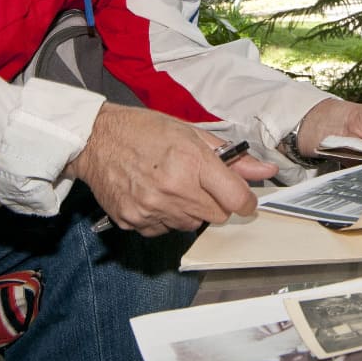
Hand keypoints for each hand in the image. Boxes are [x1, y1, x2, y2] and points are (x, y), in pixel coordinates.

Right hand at [65, 105, 276, 235]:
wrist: (96, 139)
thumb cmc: (144, 130)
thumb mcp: (191, 133)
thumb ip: (231, 157)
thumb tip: (265, 170)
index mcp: (191, 162)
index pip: (235, 198)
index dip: (245, 201)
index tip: (243, 199)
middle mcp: (173, 189)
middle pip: (216, 216)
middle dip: (216, 202)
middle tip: (199, 183)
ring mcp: (152, 209)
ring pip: (191, 225)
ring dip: (189, 210)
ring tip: (172, 185)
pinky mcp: (134, 221)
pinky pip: (164, 230)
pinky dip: (165, 217)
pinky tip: (154, 195)